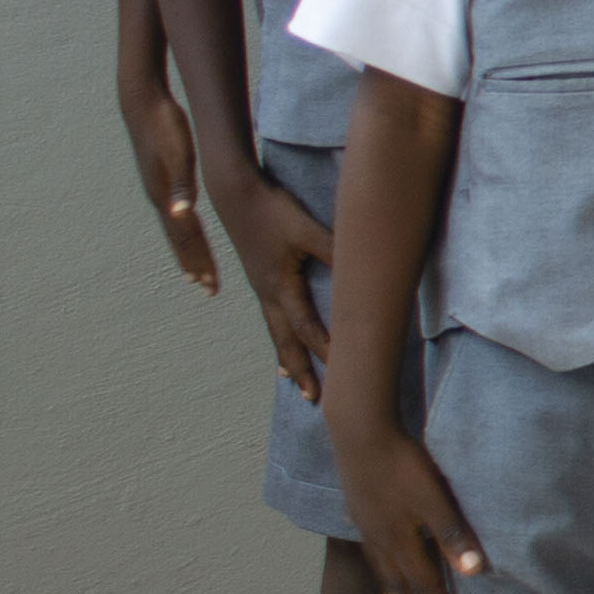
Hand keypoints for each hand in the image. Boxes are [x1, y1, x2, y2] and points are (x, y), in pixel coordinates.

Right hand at [124, 79, 215, 293]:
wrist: (142, 104)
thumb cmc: (164, 125)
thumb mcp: (177, 152)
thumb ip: (181, 184)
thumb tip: (182, 214)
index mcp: (166, 196)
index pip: (186, 237)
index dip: (199, 260)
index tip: (208, 284)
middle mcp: (159, 198)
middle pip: (179, 240)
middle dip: (194, 264)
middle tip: (207, 288)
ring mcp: (157, 190)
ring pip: (175, 228)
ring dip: (187, 250)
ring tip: (195, 270)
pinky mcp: (159, 180)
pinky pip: (174, 213)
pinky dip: (183, 229)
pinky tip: (187, 230)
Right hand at [210, 170, 332, 399]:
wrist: (234, 194)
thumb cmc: (271, 209)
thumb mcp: (305, 228)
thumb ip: (333, 249)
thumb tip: (360, 271)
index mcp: (279, 285)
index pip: (306, 326)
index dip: (324, 349)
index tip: (341, 372)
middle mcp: (267, 293)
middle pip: (286, 340)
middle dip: (301, 369)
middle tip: (313, 399)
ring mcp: (261, 288)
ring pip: (276, 331)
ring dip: (287, 357)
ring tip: (294, 381)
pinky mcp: (260, 279)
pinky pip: (271, 317)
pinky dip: (279, 336)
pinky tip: (282, 342)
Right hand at [339, 428, 486, 593]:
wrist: (359, 433)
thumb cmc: (402, 464)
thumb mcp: (434, 498)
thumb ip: (452, 534)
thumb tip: (473, 572)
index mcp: (401, 543)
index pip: (426, 587)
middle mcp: (381, 542)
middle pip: (404, 586)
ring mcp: (367, 527)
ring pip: (384, 571)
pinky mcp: (360, 511)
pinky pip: (372, 552)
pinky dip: (381, 568)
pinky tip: (382, 564)